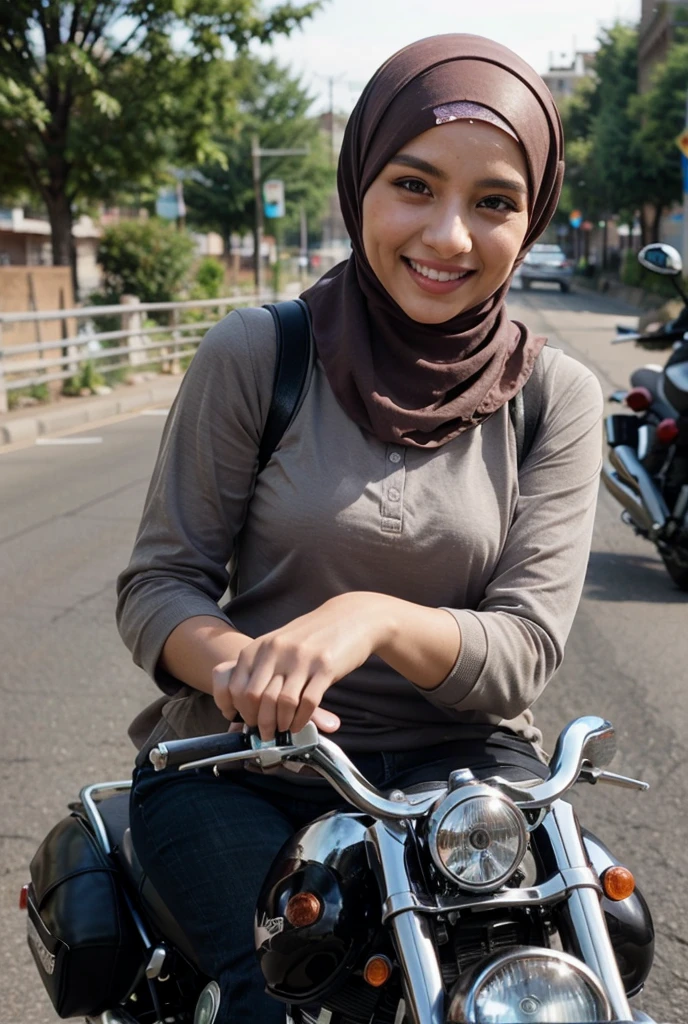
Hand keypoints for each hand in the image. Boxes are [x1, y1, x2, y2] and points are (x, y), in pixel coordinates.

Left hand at [211, 594, 388, 739]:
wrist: (350, 616)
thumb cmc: (312, 634)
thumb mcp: (280, 642)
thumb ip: (263, 665)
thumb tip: (248, 702)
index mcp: (261, 646)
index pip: (238, 687)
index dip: (242, 710)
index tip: (249, 721)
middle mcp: (278, 651)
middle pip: (257, 698)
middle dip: (260, 722)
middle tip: (266, 732)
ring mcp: (302, 659)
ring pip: (282, 703)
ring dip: (282, 723)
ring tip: (284, 729)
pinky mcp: (325, 668)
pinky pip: (308, 702)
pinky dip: (301, 719)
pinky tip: (300, 724)